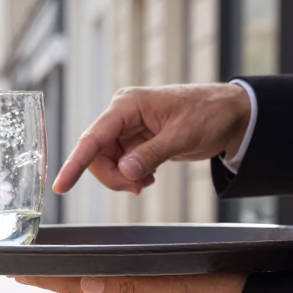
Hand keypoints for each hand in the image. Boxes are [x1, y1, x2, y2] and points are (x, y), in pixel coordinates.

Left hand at [15, 274, 245, 292]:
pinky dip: (103, 282)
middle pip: (83, 288)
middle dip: (52, 280)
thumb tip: (86, 284)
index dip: (46, 279)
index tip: (16, 272)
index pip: (78, 287)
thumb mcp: (177, 291)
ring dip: (74, 281)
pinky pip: (124, 290)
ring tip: (50, 274)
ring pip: (102, 290)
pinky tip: (100, 278)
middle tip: (22, 271)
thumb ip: (132, 288)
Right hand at [53, 83, 252, 194]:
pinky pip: (121, 165)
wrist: (230, 115)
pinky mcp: (136, 141)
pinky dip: (131, 177)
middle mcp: (123, 115)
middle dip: (112, 177)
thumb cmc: (209, 114)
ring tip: (147, 182)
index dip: (75, 163)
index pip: (93, 137)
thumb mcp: (182, 135)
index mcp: (128, 105)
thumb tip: (125, 171)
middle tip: (137, 187)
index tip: (61, 185)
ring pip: (107, 163)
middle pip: (97, 155)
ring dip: (123, 179)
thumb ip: (152, 154)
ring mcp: (128, 129)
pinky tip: (149, 176)